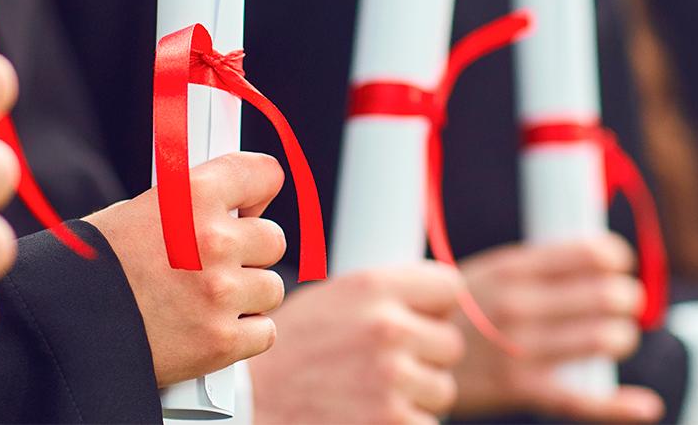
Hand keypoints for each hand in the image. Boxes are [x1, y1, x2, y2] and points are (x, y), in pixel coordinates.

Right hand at [83, 152, 286, 386]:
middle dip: (248, 253)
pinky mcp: (222, 340)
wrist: (61, 327)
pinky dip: (241, 336)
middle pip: (273, 240)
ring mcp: (221, 292)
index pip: (264, 175)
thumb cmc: (93, 268)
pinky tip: (207, 329)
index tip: (252, 204)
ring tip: (203, 301)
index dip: (258, 192)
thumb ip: (192, 204)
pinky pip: (264, 332)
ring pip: (271, 288)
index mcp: (193, 195)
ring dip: (246, 297)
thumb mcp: (137, 211)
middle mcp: (213, 240)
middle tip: (213, 265)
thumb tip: (240, 205)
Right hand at [250, 263, 464, 424]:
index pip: (448, 287)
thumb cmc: (289, 356)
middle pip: (450, 342)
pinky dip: (404, 424)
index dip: (434, 307)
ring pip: (442, 387)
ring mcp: (393, 379)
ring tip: (373, 393)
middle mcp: (387, 329)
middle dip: (424, 357)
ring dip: (416, 395)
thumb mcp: (330, 302)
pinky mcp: (394, 422)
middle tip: (385, 367)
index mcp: (372, 287)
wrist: (248, 407)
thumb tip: (435, 303)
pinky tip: (370, 416)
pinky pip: (427, 422)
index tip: (420, 320)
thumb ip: (383, 298)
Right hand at [450, 235, 662, 422]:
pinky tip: (646, 405)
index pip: (590, 254)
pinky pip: (580, 399)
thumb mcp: (483, 272)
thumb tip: (592, 259)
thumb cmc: (450, 314)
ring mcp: (521, 348)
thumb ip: (532, 266)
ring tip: (615, 337)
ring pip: (604, 340)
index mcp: (512, 268)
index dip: (617, 259)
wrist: (398, 357)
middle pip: (607, 296)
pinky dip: (619, 406)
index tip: (618, 267)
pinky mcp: (521, 389)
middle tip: (624, 305)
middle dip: (628, 300)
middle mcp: (519, 304)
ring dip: (622, 338)